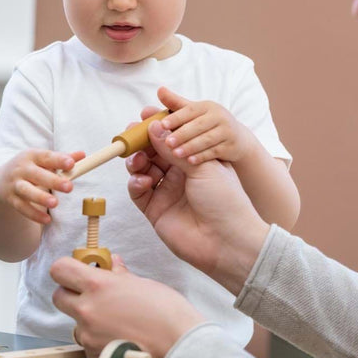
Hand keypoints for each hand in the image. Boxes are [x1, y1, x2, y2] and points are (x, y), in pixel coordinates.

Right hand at [0, 149, 83, 225]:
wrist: (1, 179)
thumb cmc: (30, 168)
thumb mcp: (42, 160)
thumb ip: (61, 158)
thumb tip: (83, 155)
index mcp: (32, 156)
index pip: (46, 157)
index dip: (59, 160)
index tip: (71, 163)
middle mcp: (21, 169)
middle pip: (37, 174)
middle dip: (53, 181)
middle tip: (69, 187)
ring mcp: (15, 185)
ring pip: (27, 191)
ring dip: (40, 197)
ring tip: (55, 203)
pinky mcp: (11, 199)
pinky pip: (22, 208)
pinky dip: (34, 214)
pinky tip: (47, 220)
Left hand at [50, 255, 203, 357]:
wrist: (180, 351)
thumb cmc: (169, 316)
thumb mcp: (145, 285)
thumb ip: (121, 275)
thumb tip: (112, 265)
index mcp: (98, 286)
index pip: (60, 269)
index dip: (67, 269)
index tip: (77, 271)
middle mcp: (87, 310)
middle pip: (59, 297)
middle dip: (72, 294)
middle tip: (92, 296)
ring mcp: (88, 336)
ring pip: (74, 323)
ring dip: (87, 321)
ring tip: (114, 323)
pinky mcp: (93, 356)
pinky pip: (87, 345)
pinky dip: (98, 342)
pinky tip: (119, 340)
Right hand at [126, 117, 269, 293]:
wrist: (227, 240)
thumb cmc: (225, 200)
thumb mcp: (202, 166)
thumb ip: (173, 147)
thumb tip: (153, 126)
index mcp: (195, 159)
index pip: (172, 138)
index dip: (158, 127)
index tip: (145, 116)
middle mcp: (180, 174)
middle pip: (153, 152)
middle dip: (141, 142)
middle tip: (131, 135)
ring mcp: (167, 192)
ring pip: (142, 169)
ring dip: (137, 161)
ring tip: (138, 160)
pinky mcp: (155, 210)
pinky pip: (138, 192)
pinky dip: (135, 183)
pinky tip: (142, 180)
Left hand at [155, 86, 254, 164]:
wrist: (237, 138)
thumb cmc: (208, 123)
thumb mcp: (194, 112)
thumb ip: (175, 103)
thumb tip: (160, 90)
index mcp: (207, 106)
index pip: (190, 110)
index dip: (176, 117)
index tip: (162, 125)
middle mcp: (219, 116)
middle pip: (198, 125)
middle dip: (182, 134)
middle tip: (166, 142)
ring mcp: (227, 131)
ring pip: (206, 139)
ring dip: (190, 147)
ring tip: (175, 154)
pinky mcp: (231, 146)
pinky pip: (215, 151)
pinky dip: (202, 156)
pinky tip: (190, 161)